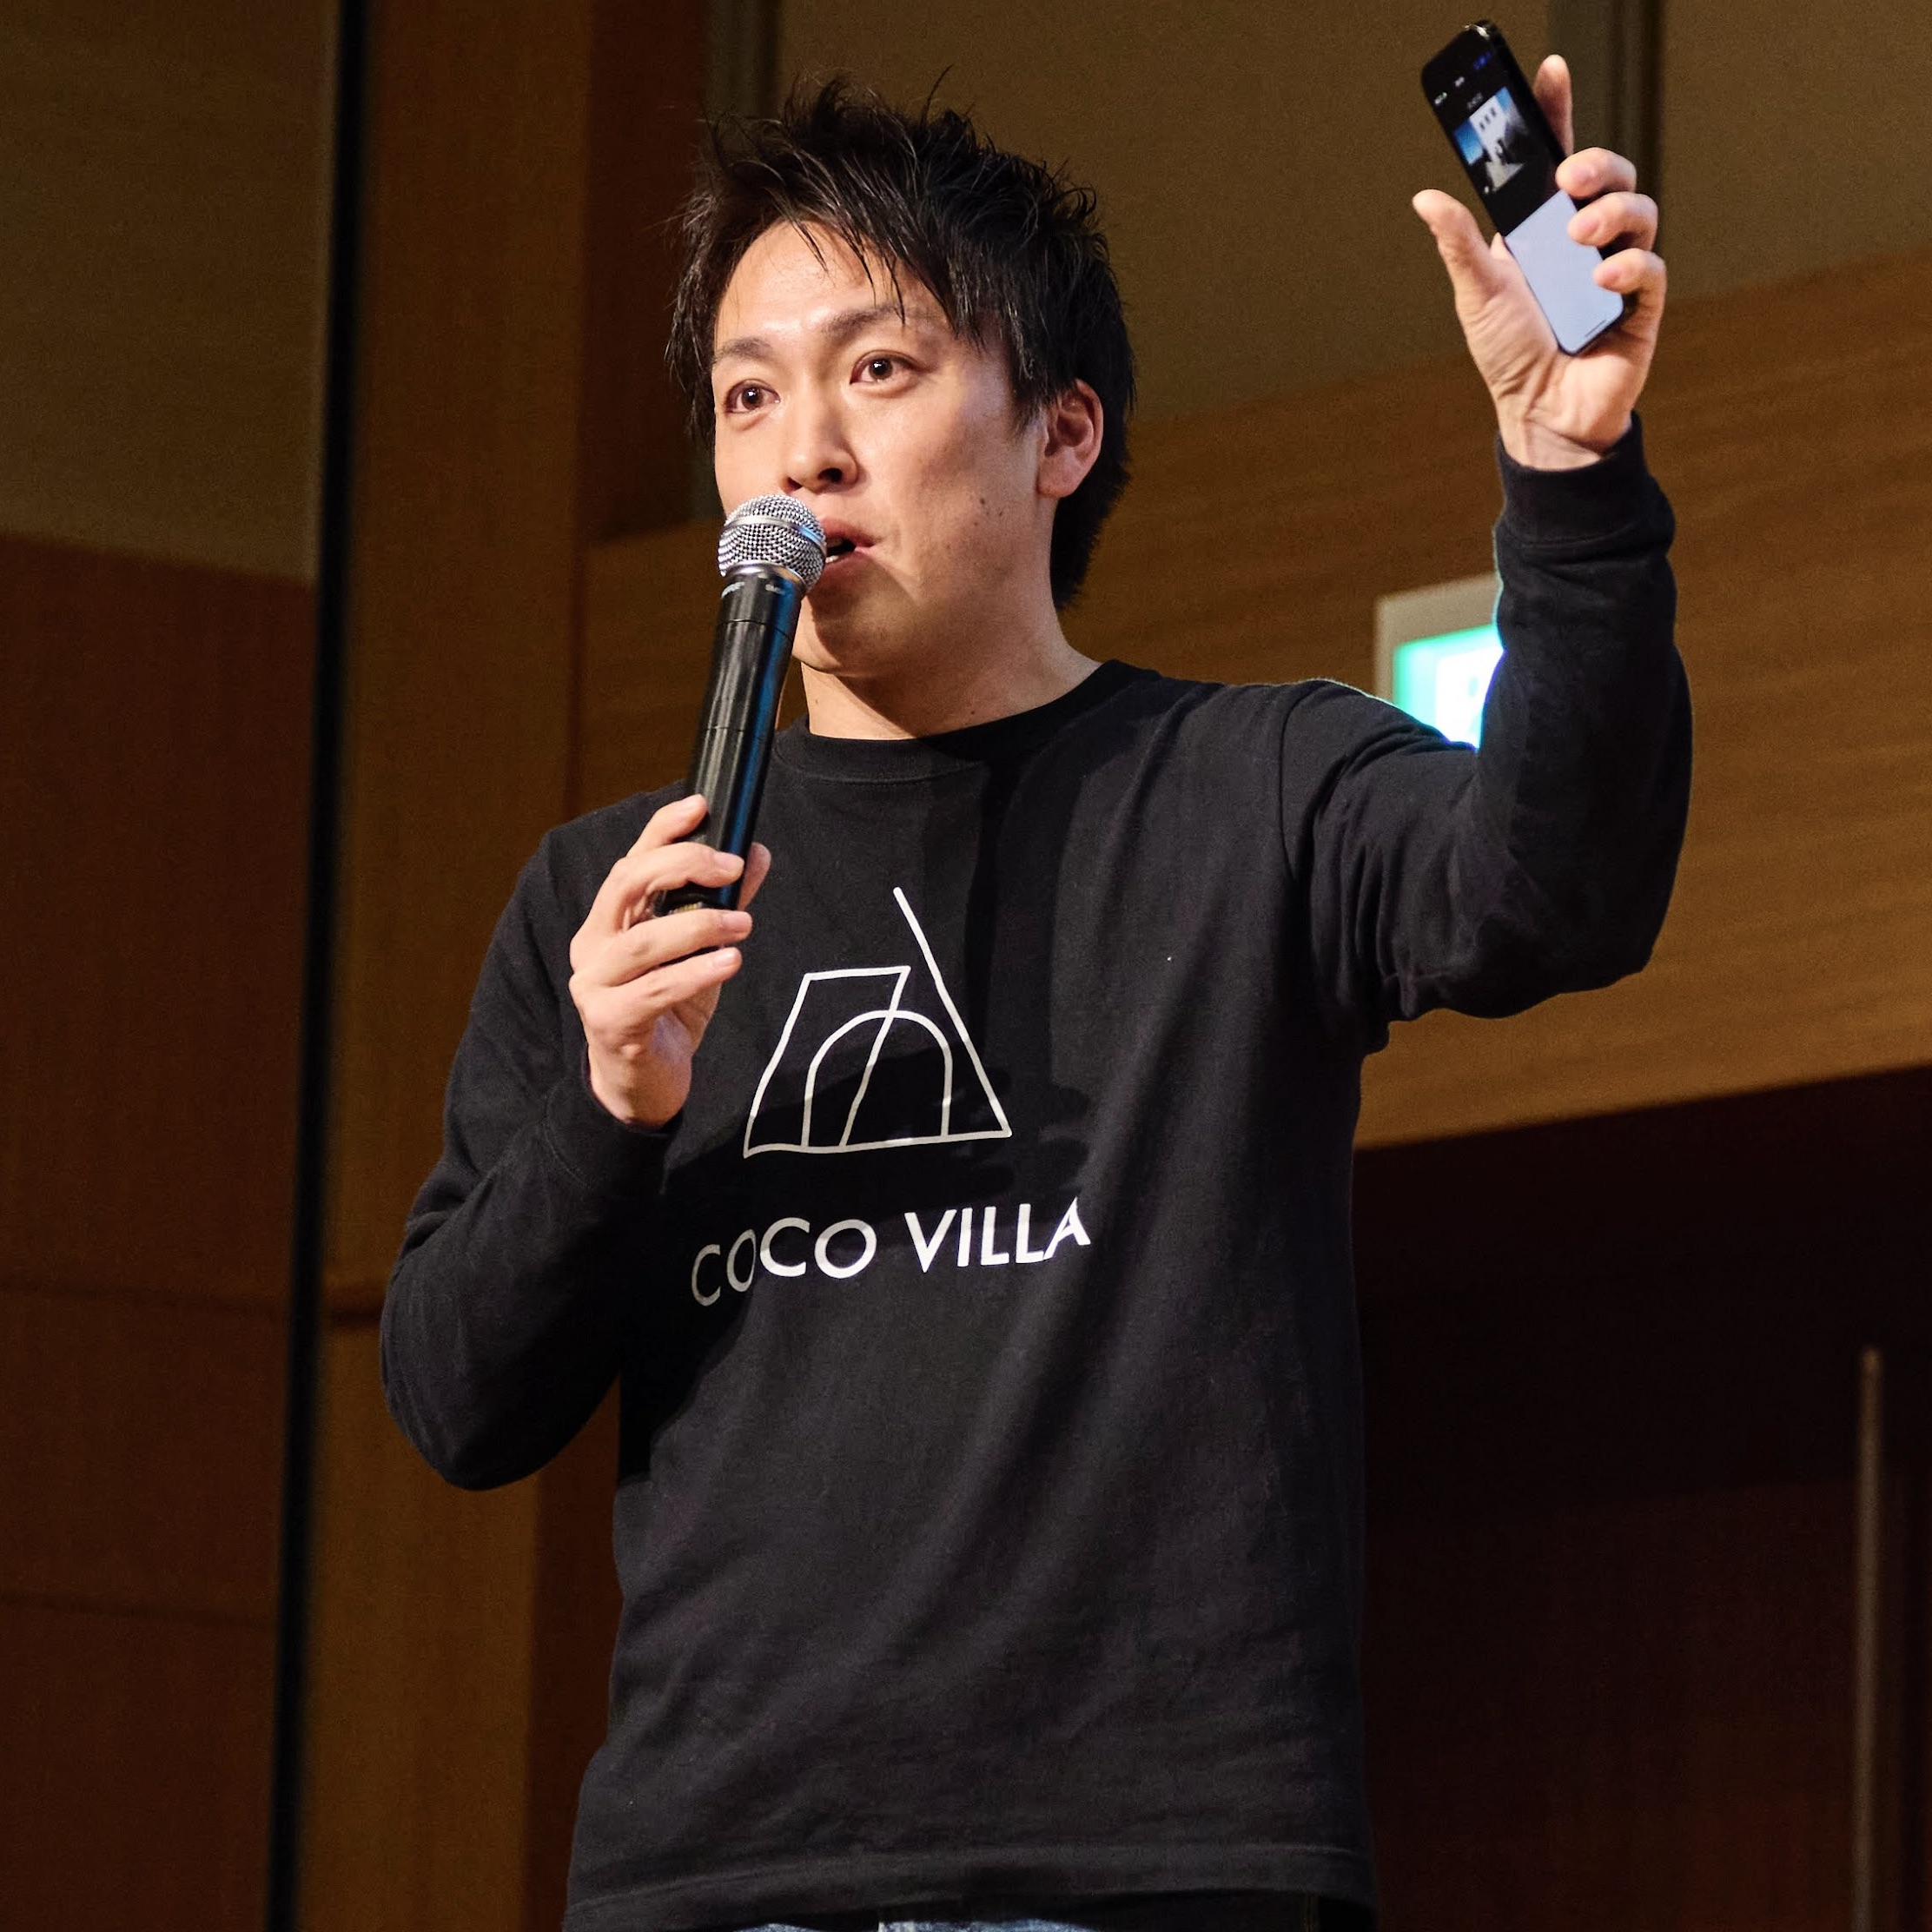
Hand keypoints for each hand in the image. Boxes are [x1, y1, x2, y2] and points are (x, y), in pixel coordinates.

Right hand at [568, 793, 771, 1127]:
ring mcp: (595, 985)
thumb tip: (757, 854)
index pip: (631, 860)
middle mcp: (593, 945)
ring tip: (742, 926)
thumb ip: (724, 904)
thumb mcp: (700, 952)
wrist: (642, 1084)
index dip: (661, 829)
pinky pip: (654, 991)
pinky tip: (728, 962)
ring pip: (641, 942)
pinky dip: (695, 972)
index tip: (701, 806)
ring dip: (698, 926)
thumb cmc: (667, 1010)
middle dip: (681, 865)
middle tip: (732, 867)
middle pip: (626, 885)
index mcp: (610, 921)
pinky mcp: (610, 1023)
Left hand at [1412, 54, 1665, 469]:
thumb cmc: (1510, 356)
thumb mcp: (1477, 295)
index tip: (1550, 72)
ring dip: (1610, 212)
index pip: (1556, 159)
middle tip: (1567, 179)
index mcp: (1542, 230)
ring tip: (1578, 239)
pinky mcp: (1641, 305)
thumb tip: (1426, 198)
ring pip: (1638, 209)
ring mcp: (1616, 268)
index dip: (1557, 113)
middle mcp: (1584, 240)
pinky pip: (1649, 267)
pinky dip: (1627, 267)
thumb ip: (1460, 245)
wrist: (1541, 417)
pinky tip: (1600, 285)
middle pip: (1609, 173)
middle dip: (1594, 163)